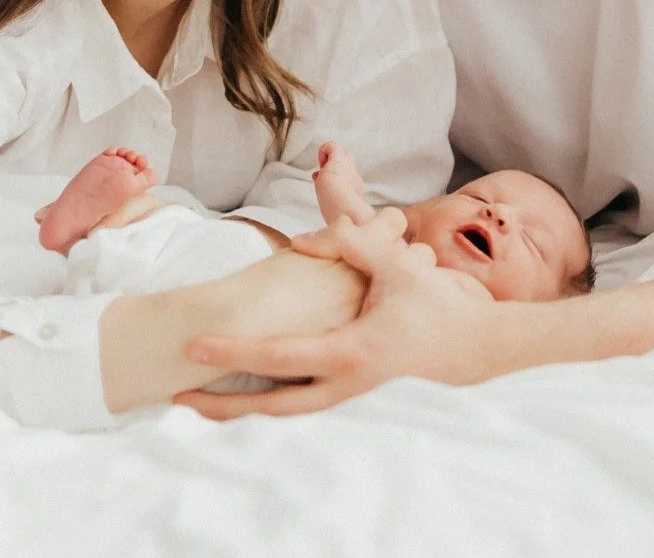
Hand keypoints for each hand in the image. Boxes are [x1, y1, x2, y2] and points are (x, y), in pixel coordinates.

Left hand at [173, 211, 500, 418]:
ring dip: (241, 409)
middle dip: (224, 405)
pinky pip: (300, 405)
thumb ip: (351, 242)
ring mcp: (349, 397)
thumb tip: (302, 240)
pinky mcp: (350, 396)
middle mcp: (347, 384)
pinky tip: (240, 393)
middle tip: (177, 391)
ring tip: (197, 400)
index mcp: (354, 353)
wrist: (477, 347)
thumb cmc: (434, 303)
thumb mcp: (397, 265)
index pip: (282, 356)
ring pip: (285, 412)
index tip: (193, 344)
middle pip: (273, 406)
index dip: (235, 349)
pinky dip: (266, 402)